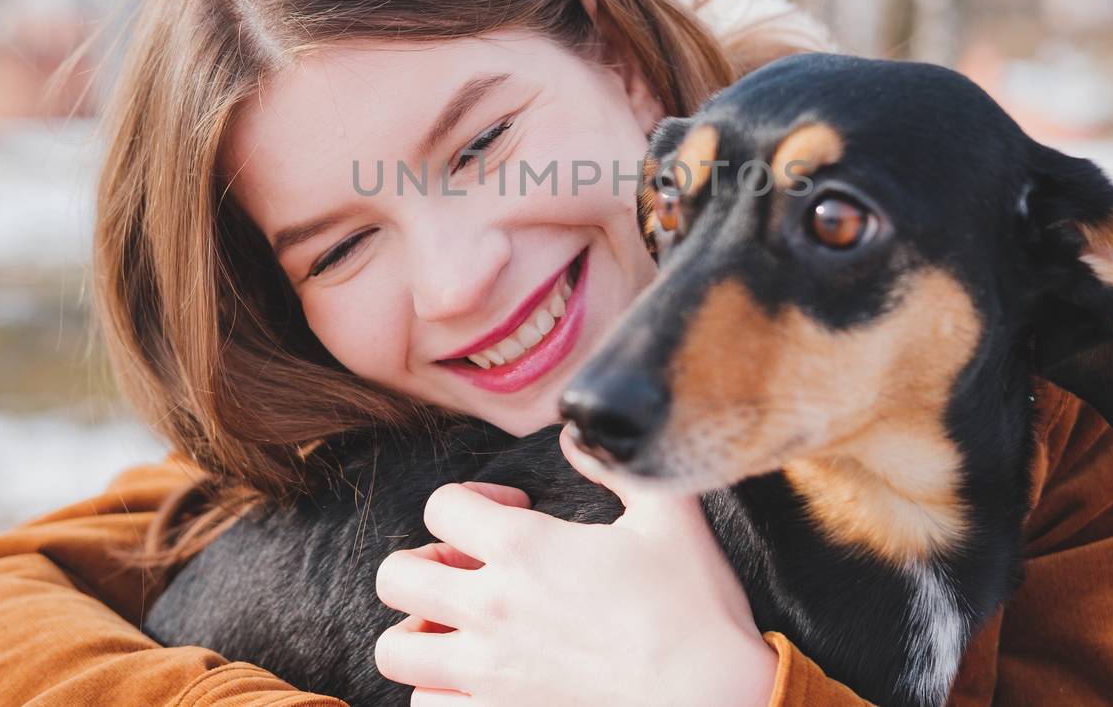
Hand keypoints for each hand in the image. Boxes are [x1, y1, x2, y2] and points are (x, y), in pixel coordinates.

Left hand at [372, 423, 778, 706]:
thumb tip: (576, 432)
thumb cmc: (695, 608)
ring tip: (459, 625)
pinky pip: (426, 706)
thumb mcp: (669, 512)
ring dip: (420, 630)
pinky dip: (438, 689)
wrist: (716, 702)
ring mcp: (488, 674)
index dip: (471, 498)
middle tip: (469, 567)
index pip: (441, 505)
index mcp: (525, 547)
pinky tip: (475, 678)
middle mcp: (492, 609)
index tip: (511, 512)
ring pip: (396, 649)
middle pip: (396, 575)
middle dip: (425, 561)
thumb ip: (615, 463)